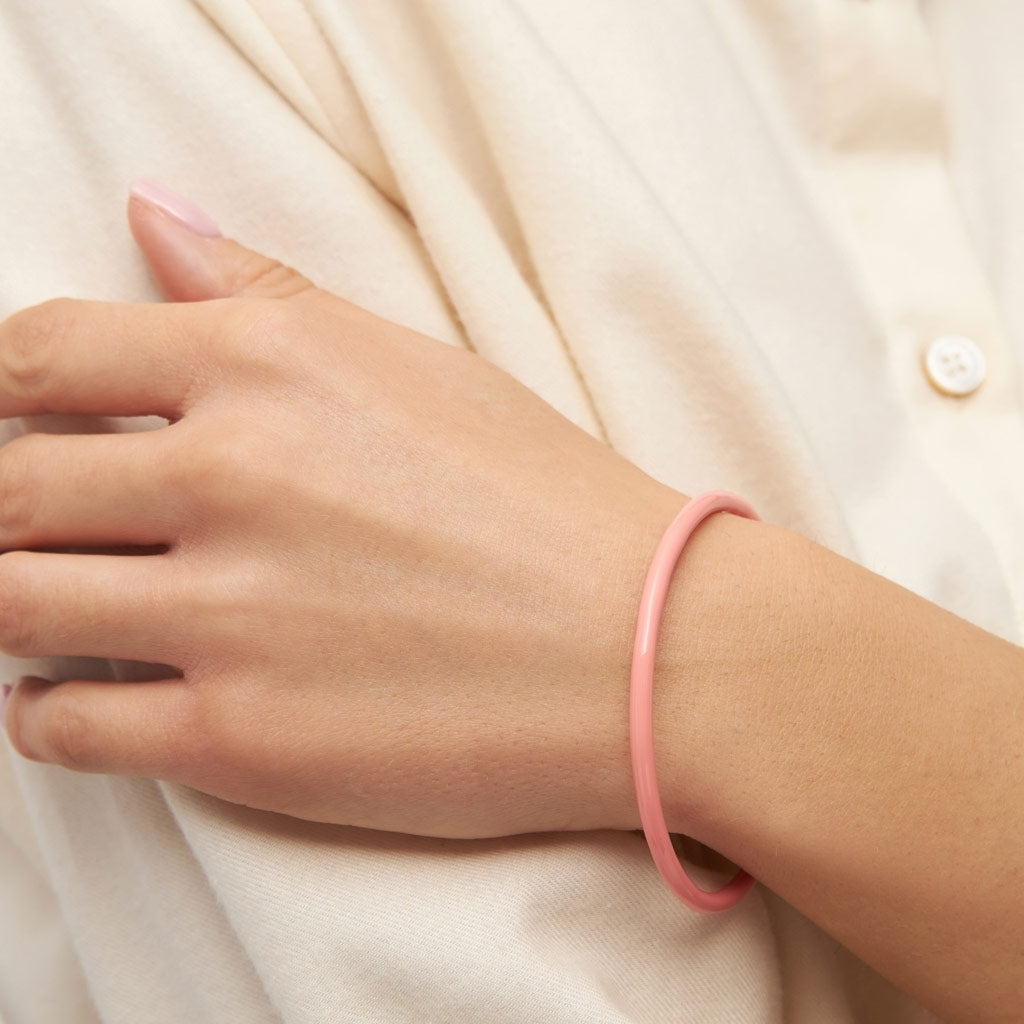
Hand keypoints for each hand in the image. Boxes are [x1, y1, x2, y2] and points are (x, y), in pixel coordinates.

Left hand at [0, 183, 684, 837]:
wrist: (651, 647)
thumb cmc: (548, 501)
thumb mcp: (415, 363)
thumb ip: (264, 292)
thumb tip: (150, 218)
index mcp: (270, 365)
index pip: (42, 354)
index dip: (6, 389)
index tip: (20, 421)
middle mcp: (232, 476)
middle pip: (8, 485)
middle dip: (6, 505)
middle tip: (41, 525)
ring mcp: (229, 616)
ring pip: (11, 602)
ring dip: (16, 600)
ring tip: (60, 601)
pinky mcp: (242, 741)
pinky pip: (64, 725)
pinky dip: (46, 711)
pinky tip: (78, 695)